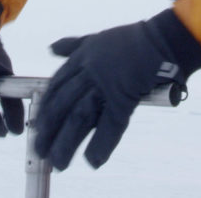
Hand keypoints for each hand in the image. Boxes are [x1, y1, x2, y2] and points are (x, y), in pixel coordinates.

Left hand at [34, 8, 200, 169]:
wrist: (162, 41)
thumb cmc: (133, 39)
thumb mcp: (97, 37)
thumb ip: (73, 45)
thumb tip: (51, 48)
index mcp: (83, 57)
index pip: (56, 85)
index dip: (45, 107)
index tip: (37, 123)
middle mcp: (90, 71)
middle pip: (62, 104)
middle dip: (49, 130)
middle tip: (40, 150)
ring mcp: (106, 85)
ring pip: (79, 117)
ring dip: (66, 143)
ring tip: (58, 163)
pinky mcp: (125, 98)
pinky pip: (109, 126)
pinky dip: (100, 145)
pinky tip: (92, 161)